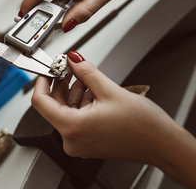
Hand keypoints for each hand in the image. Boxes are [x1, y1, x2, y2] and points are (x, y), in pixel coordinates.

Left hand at [32, 51, 195, 187]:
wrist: (161, 143)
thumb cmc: (141, 126)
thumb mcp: (109, 90)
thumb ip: (86, 72)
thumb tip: (73, 59)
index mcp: (72, 128)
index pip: (41, 101)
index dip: (42, 81)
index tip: (48, 69)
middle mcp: (73, 139)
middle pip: (55, 104)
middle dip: (63, 83)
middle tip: (70, 66)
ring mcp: (81, 142)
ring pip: (68, 109)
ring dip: (75, 90)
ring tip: (86, 76)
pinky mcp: (89, 141)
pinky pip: (78, 117)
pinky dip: (82, 101)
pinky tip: (93, 89)